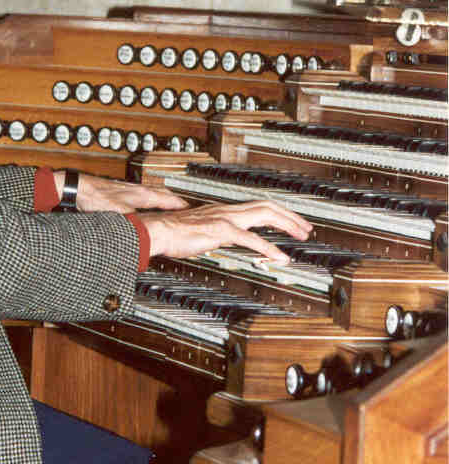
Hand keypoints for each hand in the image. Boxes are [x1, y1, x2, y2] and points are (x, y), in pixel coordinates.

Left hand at [54, 171, 188, 212]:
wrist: (77, 188)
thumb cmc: (95, 197)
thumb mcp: (118, 214)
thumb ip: (134, 222)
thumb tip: (146, 232)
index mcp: (141, 194)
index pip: (168, 199)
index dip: (181, 206)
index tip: (192, 210)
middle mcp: (137, 190)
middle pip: (162, 193)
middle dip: (175, 200)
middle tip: (185, 205)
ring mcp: (128, 190)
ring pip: (152, 193)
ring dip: (162, 198)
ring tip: (169, 203)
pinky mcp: (119, 193)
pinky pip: (141, 195)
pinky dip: (148, 200)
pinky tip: (143, 205)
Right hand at [138, 199, 311, 263]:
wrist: (156, 230)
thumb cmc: (171, 232)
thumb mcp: (200, 231)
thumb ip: (216, 233)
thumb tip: (225, 238)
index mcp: (224, 211)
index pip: (258, 206)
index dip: (279, 213)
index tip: (293, 222)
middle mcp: (228, 210)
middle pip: (268, 205)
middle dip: (291, 216)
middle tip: (306, 229)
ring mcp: (225, 219)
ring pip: (265, 214)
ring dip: (287, 224)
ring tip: (301, 236)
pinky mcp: (220, 231)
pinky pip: (251, 239)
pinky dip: (269, 248)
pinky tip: (280, 257)